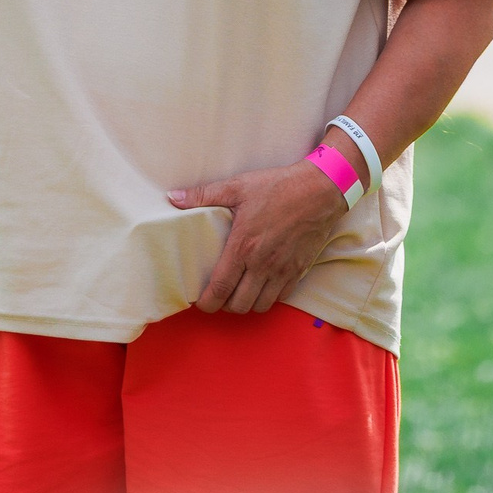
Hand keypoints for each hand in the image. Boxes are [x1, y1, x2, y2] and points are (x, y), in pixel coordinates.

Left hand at [168, 160, 349, 313]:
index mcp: (243, 247)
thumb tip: (173, 198)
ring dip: (246, 304)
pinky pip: (280, 297)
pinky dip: (268, 298)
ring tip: (238, 292)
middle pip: (239, 305)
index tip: (200, 302)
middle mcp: (262, 265)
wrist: (319, 191)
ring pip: (260, 306)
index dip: (207, 303)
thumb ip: (203, 195)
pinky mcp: (298, 271)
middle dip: (224, 306)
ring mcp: (282, 270)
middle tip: (218, 295)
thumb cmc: (277, 187)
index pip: (220, 288)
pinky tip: (260, 286)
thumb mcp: (236, 187)